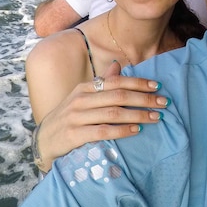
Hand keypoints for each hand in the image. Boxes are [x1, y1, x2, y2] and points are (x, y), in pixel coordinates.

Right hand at [35, 61, 167, 171]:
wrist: (43, 142)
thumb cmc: (69, 118)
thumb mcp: (82, 98)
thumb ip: (101, 83)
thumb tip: (118, 65)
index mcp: (85, 87)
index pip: (116, 81)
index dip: (138, 83)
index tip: (157, 86)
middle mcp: (80, 99)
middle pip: (119, 96)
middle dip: (144, 99)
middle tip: (163, 103)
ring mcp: (76, 117)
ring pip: (114, 113)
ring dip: (138, 115)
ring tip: (155, 117)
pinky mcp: (74, 135)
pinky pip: (103, 131)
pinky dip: (122, 130)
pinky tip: (136, 130)